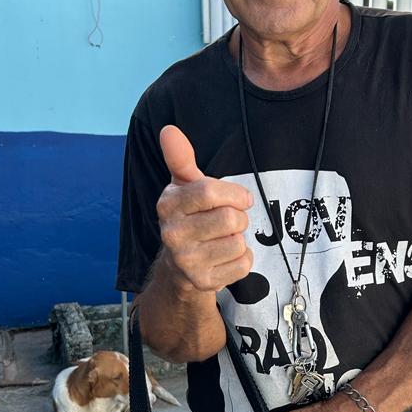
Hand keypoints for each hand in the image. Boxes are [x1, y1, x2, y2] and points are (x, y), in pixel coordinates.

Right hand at [157, 125, 253, 291]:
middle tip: (227, 222)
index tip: (240, 198)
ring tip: (223, 239)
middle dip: (238, 218)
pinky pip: (243, 264)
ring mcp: (186, 261)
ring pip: (238, 242)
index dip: (234, 194)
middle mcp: (171, 234)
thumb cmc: (190, 216)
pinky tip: (225, 257)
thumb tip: (169, 130)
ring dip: (239, 239)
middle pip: (230, 219)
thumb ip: (180, 158)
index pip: (210, 192)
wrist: (180, 265)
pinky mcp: (203, 282)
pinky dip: (242, 259)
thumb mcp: (184, 185)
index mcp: (168, 205)